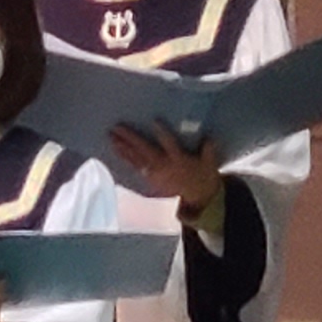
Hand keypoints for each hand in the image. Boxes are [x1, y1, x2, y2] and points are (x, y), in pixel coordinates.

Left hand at [107, 119, 226, 215]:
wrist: (198, 200)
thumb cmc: (204, 177)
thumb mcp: (210, 163)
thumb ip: (208, 149)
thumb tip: (209, 136)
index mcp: (179, 159)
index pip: (170, 143)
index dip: (162, 133)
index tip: (153, 121)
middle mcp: (164, 166)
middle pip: (145, 150)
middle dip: (130, 139)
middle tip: (116, 128)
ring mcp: (155, 174)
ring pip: (136, 159)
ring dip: (123, 148)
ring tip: (111, 138)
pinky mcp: (150, 179)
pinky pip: (135, 168)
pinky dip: (125, 159)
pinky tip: (116, 150)